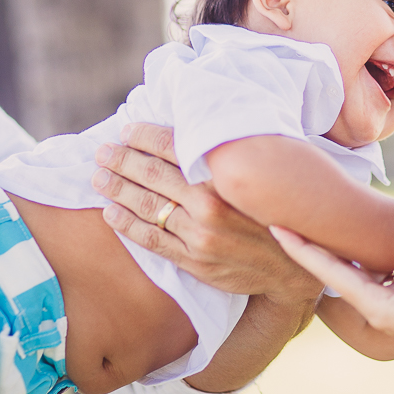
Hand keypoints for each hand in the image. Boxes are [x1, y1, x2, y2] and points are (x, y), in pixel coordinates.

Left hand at [92, 123, 321, 301]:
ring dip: (118, 189)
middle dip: (123, 160)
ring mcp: (200, 235)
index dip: (145, 137)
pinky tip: (110, 213)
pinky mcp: (195, 261)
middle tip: (102, 151)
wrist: (294, 266)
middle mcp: (210, 204)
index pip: (175, 147)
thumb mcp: (263, 174)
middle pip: (154, 175)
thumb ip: (230, 155)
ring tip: (99, 177)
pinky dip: (128, 226)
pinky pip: (152, 240)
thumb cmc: (277, 211)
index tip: (126, 130)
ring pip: (148, 207)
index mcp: (226, 176)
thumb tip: (198, 127)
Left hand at [273, 198, 393, 365]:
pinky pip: (387, 273)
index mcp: (377, 306)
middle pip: (339, 271)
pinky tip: (378, 237)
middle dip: (317, 246)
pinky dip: (378, 256)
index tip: (275, 227)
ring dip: (348, 250)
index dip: (300, 247)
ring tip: (328, 223)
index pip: (328, 272)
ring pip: (364, 271)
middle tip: (291, 219)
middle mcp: (380, 307)